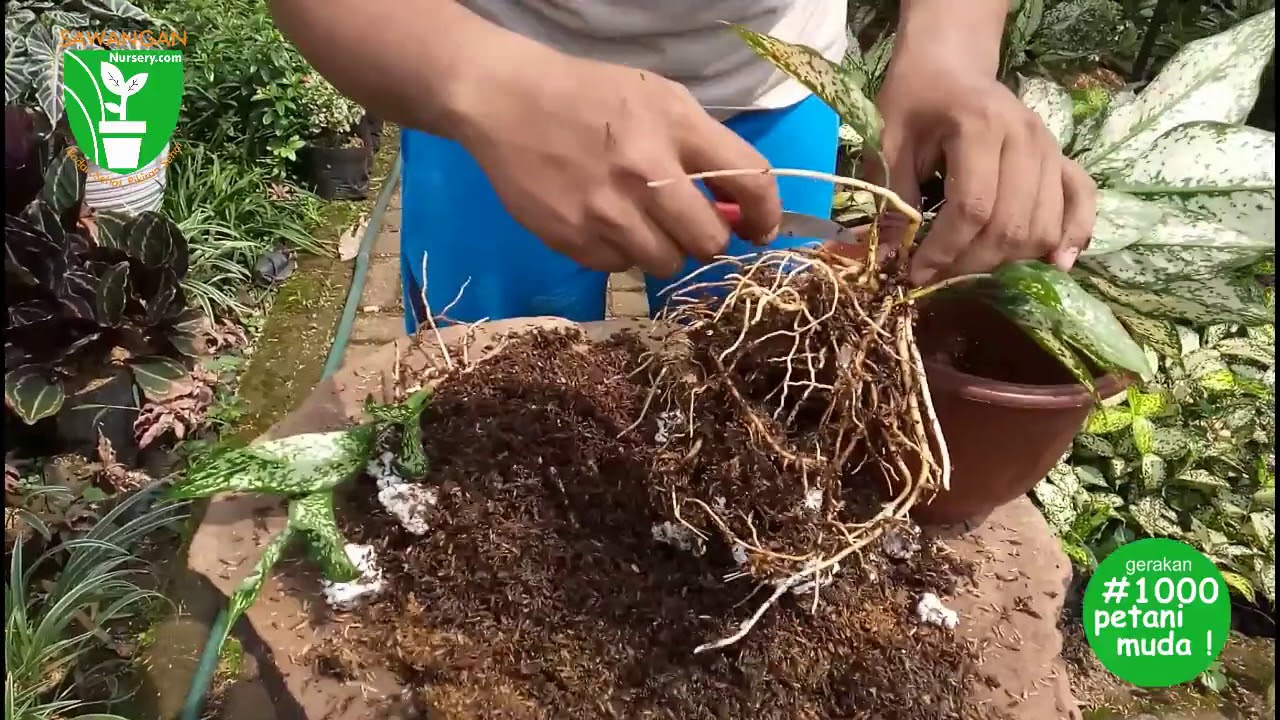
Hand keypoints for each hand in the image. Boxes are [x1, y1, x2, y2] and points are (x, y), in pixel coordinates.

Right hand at [451, 47, 781, 277]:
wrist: (505, 103)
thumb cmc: (590, 96)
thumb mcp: (658, 98)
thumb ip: (704, 146)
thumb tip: (737, 207)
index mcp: (674, 127)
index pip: (749, 182)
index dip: (766, 214)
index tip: (761, 228)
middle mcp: (645, 174)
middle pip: (708, 241)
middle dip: (709, 240)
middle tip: (692, 227)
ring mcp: (606, 212)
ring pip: (665, 263)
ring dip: (662, 248)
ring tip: (638, 219)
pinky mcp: (572, 239)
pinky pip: (618, 267)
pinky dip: (619, 252)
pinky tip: (601, 220)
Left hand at [871, 47, 1097, 286]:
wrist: (950, 66)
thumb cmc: (915, 101)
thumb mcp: (889, 141)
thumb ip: (893, 198)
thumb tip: (890, 258)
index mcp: (981, 127)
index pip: (972, 208)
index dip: (945, 250)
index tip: (917, 273)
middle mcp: (1026, 138)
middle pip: (1011, 224)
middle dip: (972, 262)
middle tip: (938, 276)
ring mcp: (1051, 149)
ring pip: (1042, 226)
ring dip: (1007, 261)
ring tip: (970, 268)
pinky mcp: (1063, 158)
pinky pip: (1082, 202)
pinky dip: (1073, 236)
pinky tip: (1056, 263)